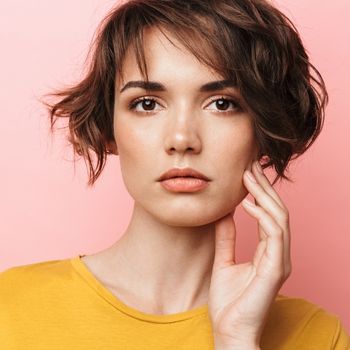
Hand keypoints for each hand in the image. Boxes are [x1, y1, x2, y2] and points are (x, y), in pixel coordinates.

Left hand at [208, 160, 291, 348]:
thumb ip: (226, 237)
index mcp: (268, 251)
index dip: (259, 192)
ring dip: (264, 195)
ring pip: (279, 218)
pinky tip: (247, 203)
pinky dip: (262, 216)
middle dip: (264, 186)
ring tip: (248, 176)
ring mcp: (279, 261)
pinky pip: (274, 234)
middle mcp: (278, 253)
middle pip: (277, 211)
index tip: (246, 172)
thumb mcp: (224, 261)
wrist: (228, 331)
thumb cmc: (228, 301)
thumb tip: (223, 213)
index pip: (269, 214)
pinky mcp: (276, 269)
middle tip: (250, 165)